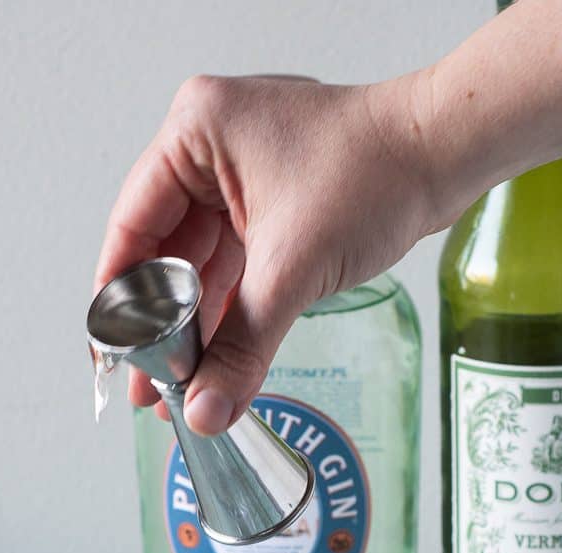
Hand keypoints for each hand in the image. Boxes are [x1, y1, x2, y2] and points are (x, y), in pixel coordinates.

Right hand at [94, 73, 438, 434]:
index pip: (134, 225)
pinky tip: (213, 358)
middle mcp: (212, 148)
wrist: (449, 154)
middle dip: (160, 324)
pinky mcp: (275, 203)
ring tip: (177, 385)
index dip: (119, 297)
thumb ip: (242, 347)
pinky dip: (228, 310)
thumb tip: (205, 410)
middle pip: (165, 250)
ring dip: (194, 324)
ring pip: (202, 263)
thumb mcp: (293, 268)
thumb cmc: (378, 172)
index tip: (112, 352)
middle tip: (148, 385)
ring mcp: (244, 176)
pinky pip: (237, 264)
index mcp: (196, 133)